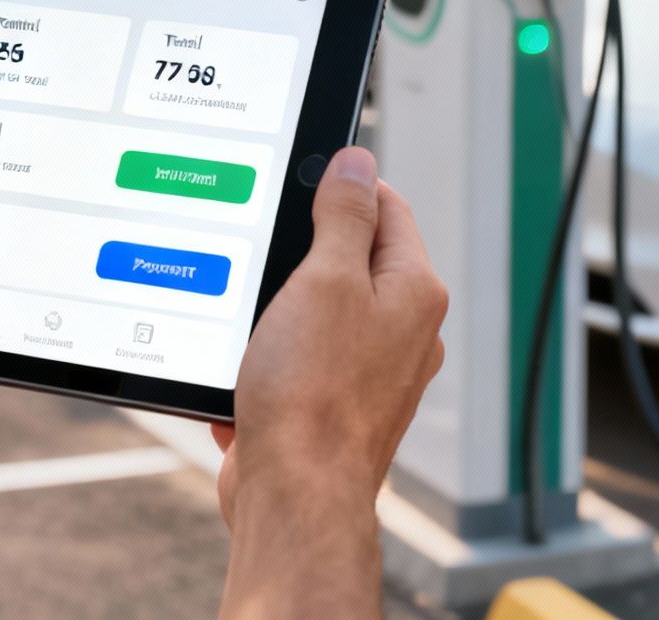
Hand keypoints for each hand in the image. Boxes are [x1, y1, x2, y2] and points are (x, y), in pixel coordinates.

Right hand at [211, 147, 446, 618]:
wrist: (294, 495)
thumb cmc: (312, 393)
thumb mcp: (324, 279)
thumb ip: (344, 215)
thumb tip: (356, 162)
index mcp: (413, 292)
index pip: (386, 208)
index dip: (340, 187)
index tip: (297, 183)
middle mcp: (403, 332)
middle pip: (349, 259)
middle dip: (297, 256)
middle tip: (261, 259)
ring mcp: (369, 373)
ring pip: (315, 313)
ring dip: (273, 314)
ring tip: (251, 327)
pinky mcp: (332, 408)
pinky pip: (293, 364)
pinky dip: (264, 364)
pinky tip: (244, 375)